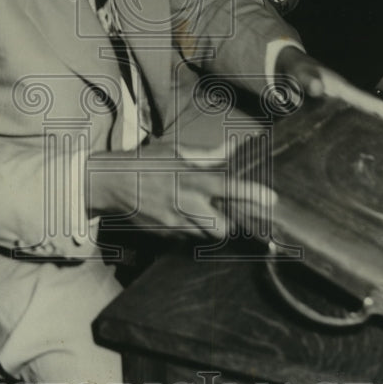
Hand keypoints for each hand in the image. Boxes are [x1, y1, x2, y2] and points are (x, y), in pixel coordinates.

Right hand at [88, 143, 275, 240]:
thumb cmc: (145, 162)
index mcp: (190, 178)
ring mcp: (174, 222)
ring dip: (209, 225)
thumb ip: (207, 155)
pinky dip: (189, 229)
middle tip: (224, 209)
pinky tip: (178, 213)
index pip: (228, 188)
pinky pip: (186, 237)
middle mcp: (185, 202)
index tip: (271, 199)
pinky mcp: (164, 234)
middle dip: (228, 221)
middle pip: (223, 226)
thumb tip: (231, 146)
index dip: (252, 195)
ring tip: (197, 209)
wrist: (111, 182)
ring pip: (206, 234)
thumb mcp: (175, 151)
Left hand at [275, 47, 382, 130]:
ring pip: (360, 125)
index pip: (372, 103)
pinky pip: (344, 129)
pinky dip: (352, 140)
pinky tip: (354, 157)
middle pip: (372, 117)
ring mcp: (337, 109)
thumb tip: (318, 89)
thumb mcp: (300, 72)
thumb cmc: (296, 68)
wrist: (285, 67)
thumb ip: (307, 79)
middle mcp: (345, 101)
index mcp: (344, 91)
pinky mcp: (327, 116)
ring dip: (373, 137)